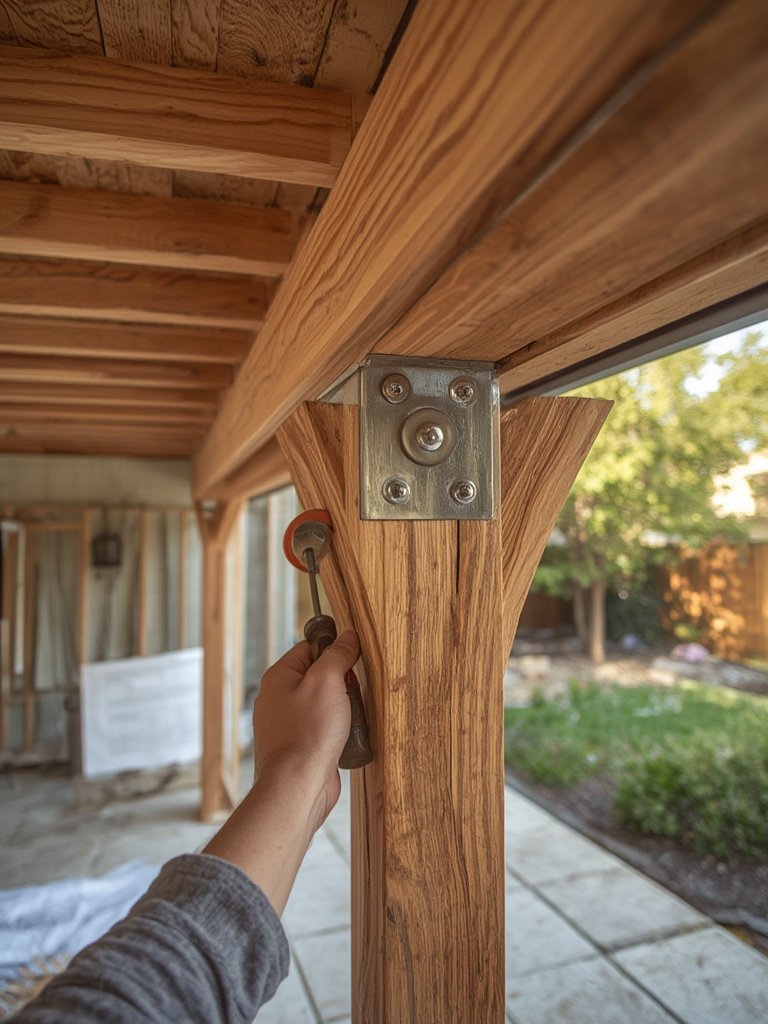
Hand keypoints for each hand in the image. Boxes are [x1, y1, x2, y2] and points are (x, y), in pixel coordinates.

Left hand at [253, 629, 359, 829]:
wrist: (299, 785)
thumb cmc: (308, 733)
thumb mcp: (327, 681)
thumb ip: (337, 655)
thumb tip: (347, 637)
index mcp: (279, 677)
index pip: (308, 648)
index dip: (332, 650)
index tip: (352, 656)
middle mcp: (277, 699)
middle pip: (316, 676)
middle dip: (340, 682)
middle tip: (352, 691)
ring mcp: (286, 724)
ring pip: (322, 703)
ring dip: (342, 708)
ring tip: (351, 717)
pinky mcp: (298, 746)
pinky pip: (322, 727)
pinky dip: (337, 729)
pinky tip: (347, 736)